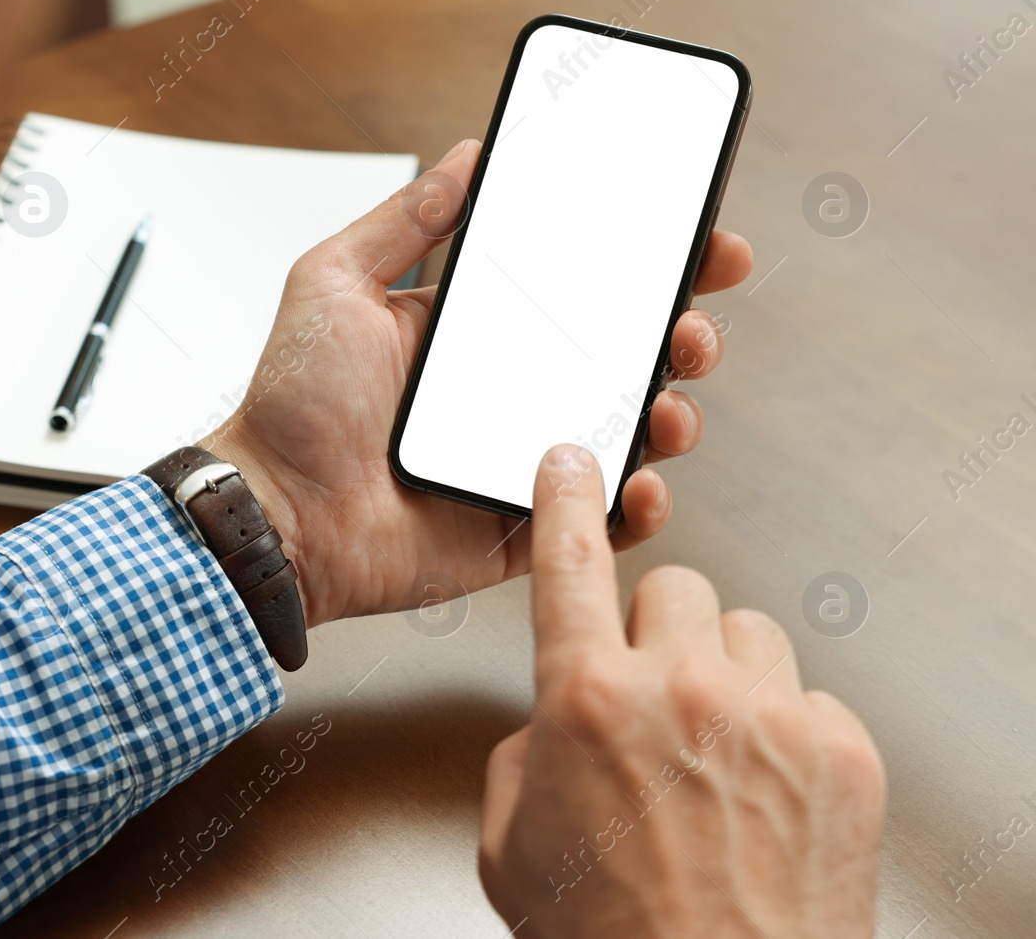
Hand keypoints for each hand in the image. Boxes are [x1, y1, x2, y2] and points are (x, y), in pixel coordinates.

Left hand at [204, 139, 753, 623]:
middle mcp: (510, 390)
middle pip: (625, 355)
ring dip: (672, 410)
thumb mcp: (335, 283)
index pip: (580, 287)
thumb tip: (468, 156)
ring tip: (667, 401)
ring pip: (628, 431)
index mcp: (476, 331)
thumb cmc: (290, 405)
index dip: (648, 262)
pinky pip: (602, 515)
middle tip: (692, 320)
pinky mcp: (523, 525)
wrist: (274, 514)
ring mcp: (522, 458)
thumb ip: (402, 220)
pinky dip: (638, 502)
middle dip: (682, 332)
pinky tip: (640, 478)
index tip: (699, 237)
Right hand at [477, 445, 885, 936]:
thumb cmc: (612, 938)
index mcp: (587, 701)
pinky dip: (785, 730)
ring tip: (714, 748)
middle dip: (658, 633)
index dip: (562, 500)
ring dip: (726, 673)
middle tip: (653, 696)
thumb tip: (552, 723)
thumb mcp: (508, 841)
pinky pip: (809, 696)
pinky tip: (765, 789)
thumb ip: (522, 751)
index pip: (568, 562)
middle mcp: (682, 691)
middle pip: (676, 588)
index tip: (571, 459)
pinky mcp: (842, 753)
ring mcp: (770, 717)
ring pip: (748, 630)